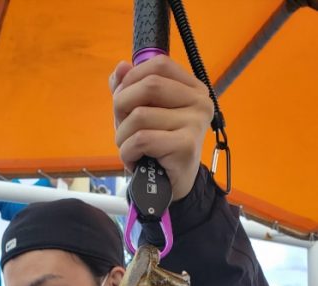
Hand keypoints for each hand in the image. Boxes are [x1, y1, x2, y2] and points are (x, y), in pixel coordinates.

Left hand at [110, 56, 213, 200]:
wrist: (173, 187)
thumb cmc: (159, 149)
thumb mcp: (144, 114)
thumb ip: (132, 89)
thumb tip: (120, 68)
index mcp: (193, 88)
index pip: (159, 65)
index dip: (132, 77)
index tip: (122, 99)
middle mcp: (199, 102)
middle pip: (149, 85)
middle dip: (122, 105)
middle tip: (120, 127)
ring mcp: (195, 123)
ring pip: (140, 116)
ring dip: (122, 135)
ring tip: (128, 148)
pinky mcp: (186, 146)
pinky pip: (142, 139)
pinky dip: (127, 151)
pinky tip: (133, 160)